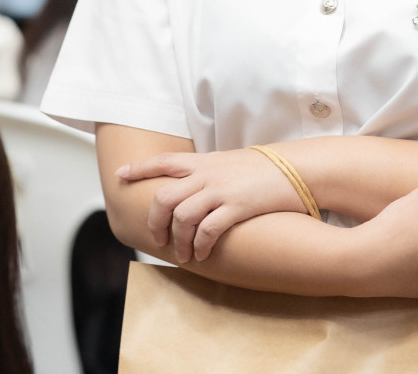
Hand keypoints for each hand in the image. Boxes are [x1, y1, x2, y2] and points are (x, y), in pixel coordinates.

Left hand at [119, 147, 305, 262]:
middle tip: (157, 238)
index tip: (120, 175)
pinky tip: (201, 255)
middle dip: (154, 221)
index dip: (139, 168)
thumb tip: (190, 186)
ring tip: (182, 255)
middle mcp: (206, 174)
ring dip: (178, 241)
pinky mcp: (237, 206)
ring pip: (182, 217)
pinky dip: (199, 245)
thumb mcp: (228, 163)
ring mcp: (220, 190)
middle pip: (163, 196)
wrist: (297, 168)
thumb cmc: (263, 169)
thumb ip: (207, 172)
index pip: (162, 162)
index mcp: (203, 162)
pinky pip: (208, 230)